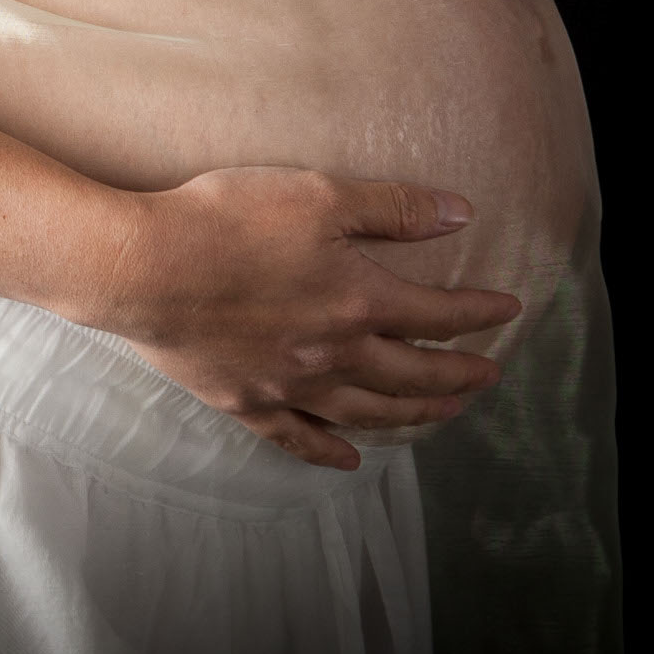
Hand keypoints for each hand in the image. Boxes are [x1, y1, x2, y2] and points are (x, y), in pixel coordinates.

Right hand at [95, 165, 521, 472]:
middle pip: (413, 376)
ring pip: (368, 412)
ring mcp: (290, 386)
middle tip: (487, 377)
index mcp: (358, 300)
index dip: (478, 314)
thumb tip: (460, 212)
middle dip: (458, 376)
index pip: (437, 315)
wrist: (145, 267)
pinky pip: (299, 438)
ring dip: (414, 415)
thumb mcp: (319, 193)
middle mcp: (334, 354)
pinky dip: (330, 452)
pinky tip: (349, 460)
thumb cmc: (229, 220)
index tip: (508, 311)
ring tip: (444, 414)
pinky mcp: (246, 401)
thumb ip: (392, 207)